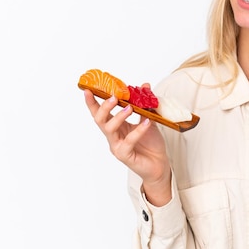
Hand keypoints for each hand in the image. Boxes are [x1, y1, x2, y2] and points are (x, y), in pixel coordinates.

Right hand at [84, 85, 171, 203]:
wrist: (160, 163)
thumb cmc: (151, 143)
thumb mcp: (149, 119)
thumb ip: (145, 104)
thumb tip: (145, 85)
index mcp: (116, 126)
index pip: (100, 113)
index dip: (92, 102)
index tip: (88, 89)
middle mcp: (113, 136)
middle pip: (100, 120)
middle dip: (104, 107)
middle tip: (113, 97)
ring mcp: (117, 146)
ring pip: (109, 130)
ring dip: (118, 116)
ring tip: (130, 108)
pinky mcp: (125, 156)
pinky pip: (128, 142)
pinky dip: (137, 131)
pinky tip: (147, 123)